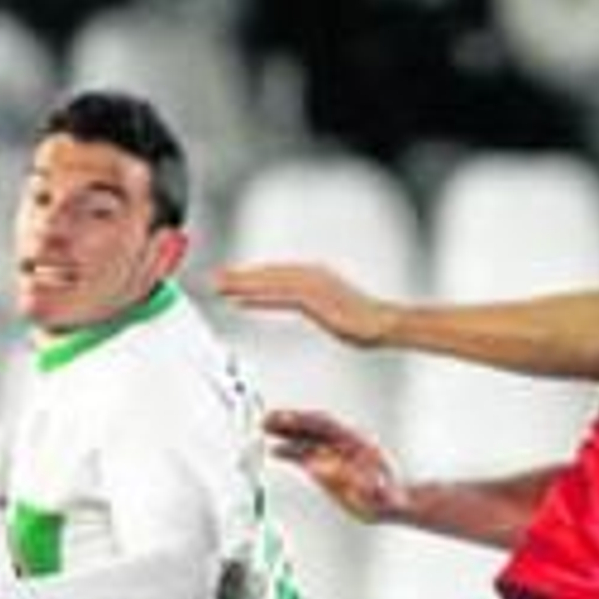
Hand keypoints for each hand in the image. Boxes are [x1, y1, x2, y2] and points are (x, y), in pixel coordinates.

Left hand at [213, 263, 395, 347]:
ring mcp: (312, 285)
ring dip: (243, 284)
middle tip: (216, 278)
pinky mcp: (314, 299)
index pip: (277, 274)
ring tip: (221, 287)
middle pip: (269, 274)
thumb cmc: (363, 321)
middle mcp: (311, 275)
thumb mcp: (333, 310)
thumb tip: (305, 306)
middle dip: (240, 276)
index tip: (232, 279)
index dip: (252, 276)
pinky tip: (241, 301)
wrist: (382, 323)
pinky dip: (258, 298)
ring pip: (269, 283)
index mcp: (315, 275)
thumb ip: (313, 305)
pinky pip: (279, 297)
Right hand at [264, 408, 406, 523]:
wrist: (395, 502)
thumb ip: (357, 484)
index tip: (285, 418)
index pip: (327, 426)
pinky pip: (307, 454)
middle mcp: (344, 443)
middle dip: (290, 421)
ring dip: (286, 432)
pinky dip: (290, 451)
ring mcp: (335, 452)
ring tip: (263, 428)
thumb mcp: (379, 493)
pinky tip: (275, 451)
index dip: (305, 421)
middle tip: (267, 419)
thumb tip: (334, 475)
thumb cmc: (391, 497)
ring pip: (308, 437)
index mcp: (357, 443)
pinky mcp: (328, 465)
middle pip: (314, 426)